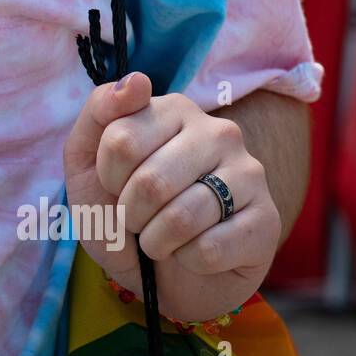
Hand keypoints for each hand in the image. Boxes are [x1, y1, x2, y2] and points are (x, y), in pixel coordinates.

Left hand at [62, 73, 280, 322]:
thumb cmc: (122, 213)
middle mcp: (218, 132)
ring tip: (161, 238)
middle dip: (130, 214)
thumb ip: (99, 113)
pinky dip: (187, 261)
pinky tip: (193, 253)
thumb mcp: (88, 163)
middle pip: (151, 181)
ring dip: (156, 241)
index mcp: (174, 109)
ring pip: (182, 217)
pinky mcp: (267, 220)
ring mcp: (249, 174)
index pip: (121, 140)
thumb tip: (136, 79)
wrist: (161, 276)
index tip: (116, 184)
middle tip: (139, 218)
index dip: (107, 176)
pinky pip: (210, 249)